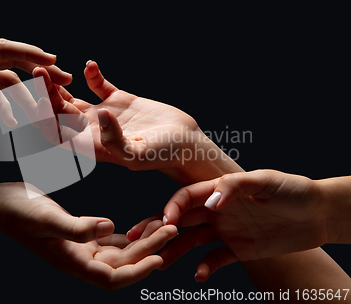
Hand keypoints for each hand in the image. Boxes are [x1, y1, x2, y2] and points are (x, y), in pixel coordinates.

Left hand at [0, 39, 70, 127]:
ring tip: (43, 104)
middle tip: (63, 83)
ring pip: (3, 78)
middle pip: (11, 62)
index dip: (31, 53)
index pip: (4, 50)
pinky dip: (6, 99)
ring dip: (24, 89)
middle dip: (38, 71)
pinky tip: (15, 115)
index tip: (55, 62)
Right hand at [0, 182, 177, 289]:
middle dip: (148, 251)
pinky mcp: (78, 236)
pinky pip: (109, 241)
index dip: (137, 272)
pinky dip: (127, 235)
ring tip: (162, 225)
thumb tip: (111, 228)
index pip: (112, 278)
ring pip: (118, 253)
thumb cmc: (18, 211)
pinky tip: (139, 224)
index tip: (161, 258)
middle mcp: (78, 259)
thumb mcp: (46, 218)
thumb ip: (77, 227)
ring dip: (141, 243)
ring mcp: (78, 248)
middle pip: (121, 265)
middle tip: (171, 229)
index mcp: (71, 261)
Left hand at [31, 61, 203, 174]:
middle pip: (58, 112)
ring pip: (72, 98)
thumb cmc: (164, 154)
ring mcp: (103, 114)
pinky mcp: (119, 100)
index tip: (39, 97)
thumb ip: (115, 141)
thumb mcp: (140, 154)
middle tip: (37, 72)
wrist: (186, 143)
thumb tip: (101, 116)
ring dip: (59, 83)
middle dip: (44, 94)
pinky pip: (99, 85)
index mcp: (90, 146)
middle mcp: (92, 130)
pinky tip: (91, 65)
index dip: (42, 116)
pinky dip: (92, 75)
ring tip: (49, 65)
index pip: (56, 133)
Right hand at [128, 170, 327, 281]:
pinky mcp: (239, 249)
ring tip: (159, 264)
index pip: (186, 198)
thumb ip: (235, 187)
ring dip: (175, 251)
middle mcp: (218, 211)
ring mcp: (226, 231)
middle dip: (158, 229)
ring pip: (192, 241)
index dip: (172, 208)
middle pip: (181, 220)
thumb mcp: (266, 181)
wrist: (318, 214)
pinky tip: (198, 275)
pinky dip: (205, 267)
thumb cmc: (293, 190)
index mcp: (219, 191)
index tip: (164, 222)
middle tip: (137, 240)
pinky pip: (216, 259)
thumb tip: (209, 202)